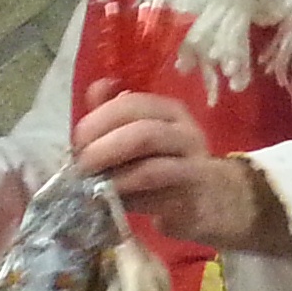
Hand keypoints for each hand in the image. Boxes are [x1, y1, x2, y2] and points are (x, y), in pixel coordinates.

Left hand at [71, 83, 291, 254]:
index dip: (97, 120)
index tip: (76, 142)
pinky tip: (109, 198)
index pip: (130, 104)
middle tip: (80, 164)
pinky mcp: (191, 197)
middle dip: (101, 146)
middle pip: (140, 131)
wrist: (215, 201)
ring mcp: (192, 165)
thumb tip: (98, 88)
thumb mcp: (144, 136)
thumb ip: (118, 113)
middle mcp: (185, 132)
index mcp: (169, 111)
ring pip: (150, 164)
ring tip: (91, 181)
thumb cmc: (169, 166)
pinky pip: (156, 193)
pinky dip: (127, 193)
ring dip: (113, 171)